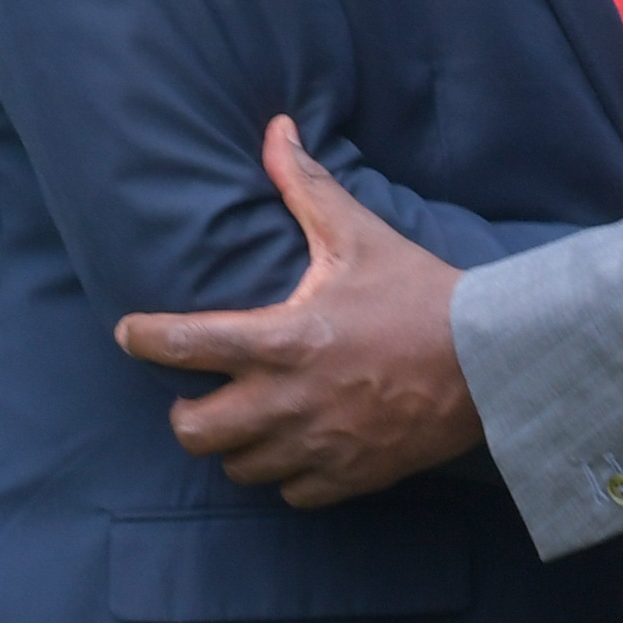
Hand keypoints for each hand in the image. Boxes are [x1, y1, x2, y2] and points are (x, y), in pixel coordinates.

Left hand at [111, 118, 482, 506]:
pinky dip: (286, 473)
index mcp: (284, 340)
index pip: (185, 345)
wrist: (491, 361)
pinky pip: (291, 493)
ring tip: (249, 419)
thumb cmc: (419, 292)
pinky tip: (297, 445)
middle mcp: (289, 401)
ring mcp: (318, 446)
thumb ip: (306, 185)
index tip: (131, 333)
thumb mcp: (359, 234)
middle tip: (199, 392)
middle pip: (194, 433)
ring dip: (236, 444)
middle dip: (187, 413)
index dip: (144, 339)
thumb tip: (275, 129)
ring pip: (239, 468)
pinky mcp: (349, 478)